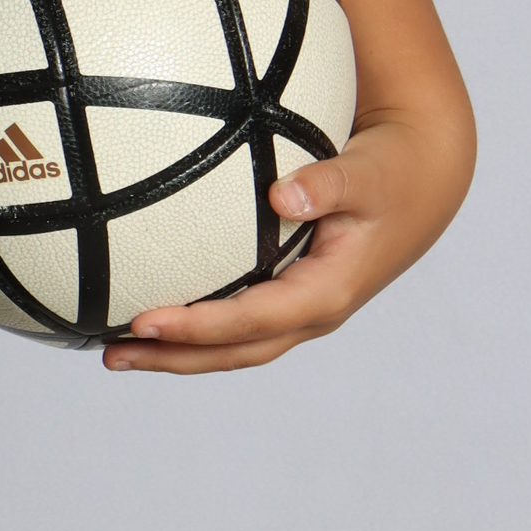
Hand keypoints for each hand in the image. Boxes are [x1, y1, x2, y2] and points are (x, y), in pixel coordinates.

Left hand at [101, 113, 469, 373]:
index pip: (252, 321)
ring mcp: (300, 309)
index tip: (144, 322)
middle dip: (173, 357)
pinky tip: (149, 312)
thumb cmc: (390, 172)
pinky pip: (236, 321)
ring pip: (232, 345)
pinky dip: (194, 326)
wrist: (420, 183)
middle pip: (234, 351)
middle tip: (110, 353)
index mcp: (327, 292)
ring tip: (113, 350)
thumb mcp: (367, 173)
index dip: (199, 327)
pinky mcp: (290, 294)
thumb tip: (282, 196)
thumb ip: (328, 184)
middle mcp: (311, 311)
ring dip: (176, 352)